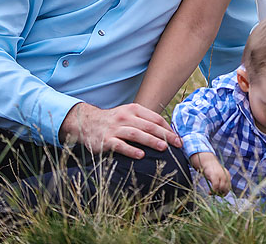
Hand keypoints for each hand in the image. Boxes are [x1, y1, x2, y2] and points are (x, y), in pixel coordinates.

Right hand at [58, 102, 180, 158]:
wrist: (86, 122)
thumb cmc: (113, 121)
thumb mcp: (128, 114)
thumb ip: (144, 120)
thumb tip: (167, 132)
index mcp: (133, 110)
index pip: (155, 118)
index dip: (168, 128)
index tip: (178, 138)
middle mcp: (125, 117)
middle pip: (148, 126)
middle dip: (165, 135)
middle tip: (177, 144)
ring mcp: (115, 129)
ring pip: (136, 134)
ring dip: (151, 141)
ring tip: (163, 148)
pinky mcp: (106, 141)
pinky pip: (120, 145)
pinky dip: (131, 150)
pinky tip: (141, 156)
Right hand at [191, 152, 230, 194]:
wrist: (207, 162)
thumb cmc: (212, 170)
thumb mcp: (219, 176)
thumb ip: (221, 182)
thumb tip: (221, 193)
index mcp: (227, 175)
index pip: (228, 187)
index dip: (224, 193)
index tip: (219, 194)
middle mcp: (225, 176)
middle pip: (226, 189)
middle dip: (220, 193)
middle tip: (214, 194)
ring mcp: (220, 176)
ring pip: (221, 188)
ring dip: (216, 193)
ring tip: (211, 193)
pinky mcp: (215, 176)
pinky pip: (216, 186)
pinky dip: (213, 191)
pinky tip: (209, 192)